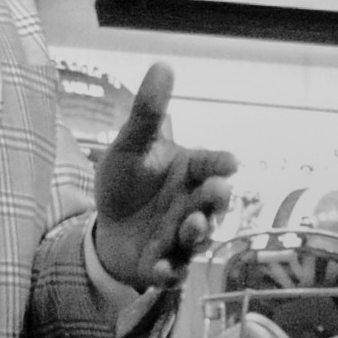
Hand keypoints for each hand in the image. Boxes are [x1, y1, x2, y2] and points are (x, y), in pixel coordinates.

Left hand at [85, 63, 240, 291]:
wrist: (106, 226)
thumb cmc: (126, 181)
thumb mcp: (130, 146)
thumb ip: (147, 114)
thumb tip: (163, 65)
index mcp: (190, 172)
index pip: (211, 164)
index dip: (221, 164)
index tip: (232, 162)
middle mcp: (192, 204)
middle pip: (212, 204)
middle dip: (217, 200)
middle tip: (217, 192)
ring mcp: (180, 237)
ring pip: (198, 238)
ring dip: (197, 234)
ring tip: (191, 226)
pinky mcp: (163, 264)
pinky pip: (172, 271)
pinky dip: (171, 273)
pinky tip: (165, 270)